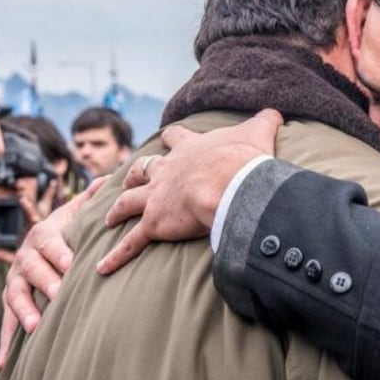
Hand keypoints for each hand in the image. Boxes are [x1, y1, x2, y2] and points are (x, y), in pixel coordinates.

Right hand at [0, 176, 108, 369]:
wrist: (48, 241)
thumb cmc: (71, 228)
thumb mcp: (79, 211)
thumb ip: (94, 198)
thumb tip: (110, 180)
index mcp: (43, 235)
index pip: (50, 243)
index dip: (60, 253)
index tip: (72, 264)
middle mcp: (26, 257)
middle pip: (33, 270)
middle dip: (46, 284)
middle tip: (60, 296)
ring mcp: (17, 280)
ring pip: (16, 296)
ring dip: (24, 311)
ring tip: (37, 326)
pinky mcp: (14, 301)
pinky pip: (7, 322)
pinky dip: (6, 342)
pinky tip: (3, 363)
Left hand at [98, 109, 283, 274]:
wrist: (231, 183)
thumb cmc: (243, 159)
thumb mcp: (257, 133)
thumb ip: (265, 121)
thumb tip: (277, 112)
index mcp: (189, 149)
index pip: (176, 138)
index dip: (172, 138)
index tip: (167, 136)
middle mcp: (167, 171)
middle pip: (143, 169)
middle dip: (136, 174)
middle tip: (130, 178)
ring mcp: (157, 197)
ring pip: (129, 201)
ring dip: (117, 210)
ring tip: (108, 217)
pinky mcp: (154, 223)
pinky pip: (131, 242)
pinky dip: (116, 256)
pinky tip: (101, 267)